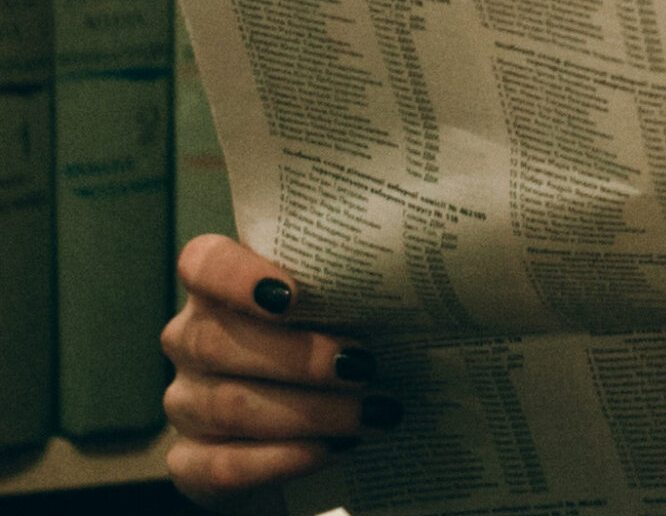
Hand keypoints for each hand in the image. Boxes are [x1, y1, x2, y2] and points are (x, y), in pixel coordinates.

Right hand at [162, 235, 396, 509]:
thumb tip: (416, 283)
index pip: (203, 264)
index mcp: (221, 290)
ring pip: (229, 405)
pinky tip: (332, 450)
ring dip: (311, 411)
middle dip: (299, 357)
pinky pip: (223, 464)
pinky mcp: (191, 462)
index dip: (238, 277)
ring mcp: (184, 403)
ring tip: (374, 413)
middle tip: (364, 365)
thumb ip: (351, 294)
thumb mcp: (340, 314)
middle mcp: (190, 342)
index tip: (292, 294)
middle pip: (218, 342)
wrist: (303, 435)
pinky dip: (282, 458)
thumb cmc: (331, 349)